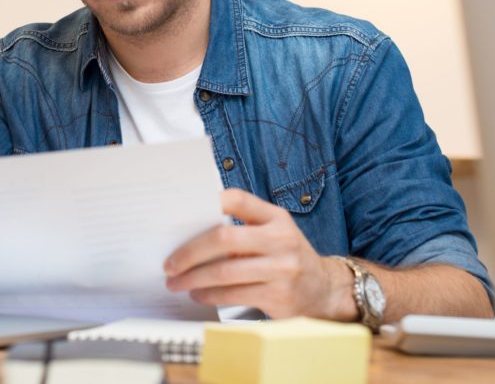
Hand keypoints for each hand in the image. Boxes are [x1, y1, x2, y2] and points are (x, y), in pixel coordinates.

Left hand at [163, 188, 356, 319]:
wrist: (324, 290)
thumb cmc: (286, 258)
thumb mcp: (273, 234)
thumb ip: (241, 228)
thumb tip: (188, 233)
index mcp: (276, 218)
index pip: (238, 199)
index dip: (209, 202)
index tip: (181, 212)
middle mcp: (281, 239)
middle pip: (224, 238)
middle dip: (189, 252)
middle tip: (170, 263)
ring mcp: (282, 269)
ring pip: (225, 272)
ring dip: (193, 279)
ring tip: (176, 282)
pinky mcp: (279, 296)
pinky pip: (233, 295)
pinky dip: (209, 295)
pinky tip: (198, 294)